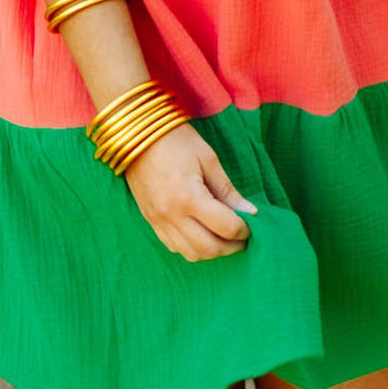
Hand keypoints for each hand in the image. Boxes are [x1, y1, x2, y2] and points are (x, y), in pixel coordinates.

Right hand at [124, 123, 258, 261]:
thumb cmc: (175, 141)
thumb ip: (228, 190)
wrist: (135, 135)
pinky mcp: (150, 222)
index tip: (252, 223)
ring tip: (225, 238)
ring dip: (213, 251)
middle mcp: (172, 215)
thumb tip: (250, 212)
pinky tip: (202, 235)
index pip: (225, 227)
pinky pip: (174, 247)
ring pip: (191, 254)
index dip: (244, 229)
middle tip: (243, 237)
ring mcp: (158, 221)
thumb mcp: (208, 160)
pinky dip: (193, 247)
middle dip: (232, 246)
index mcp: (189, 197)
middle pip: (210, 248)